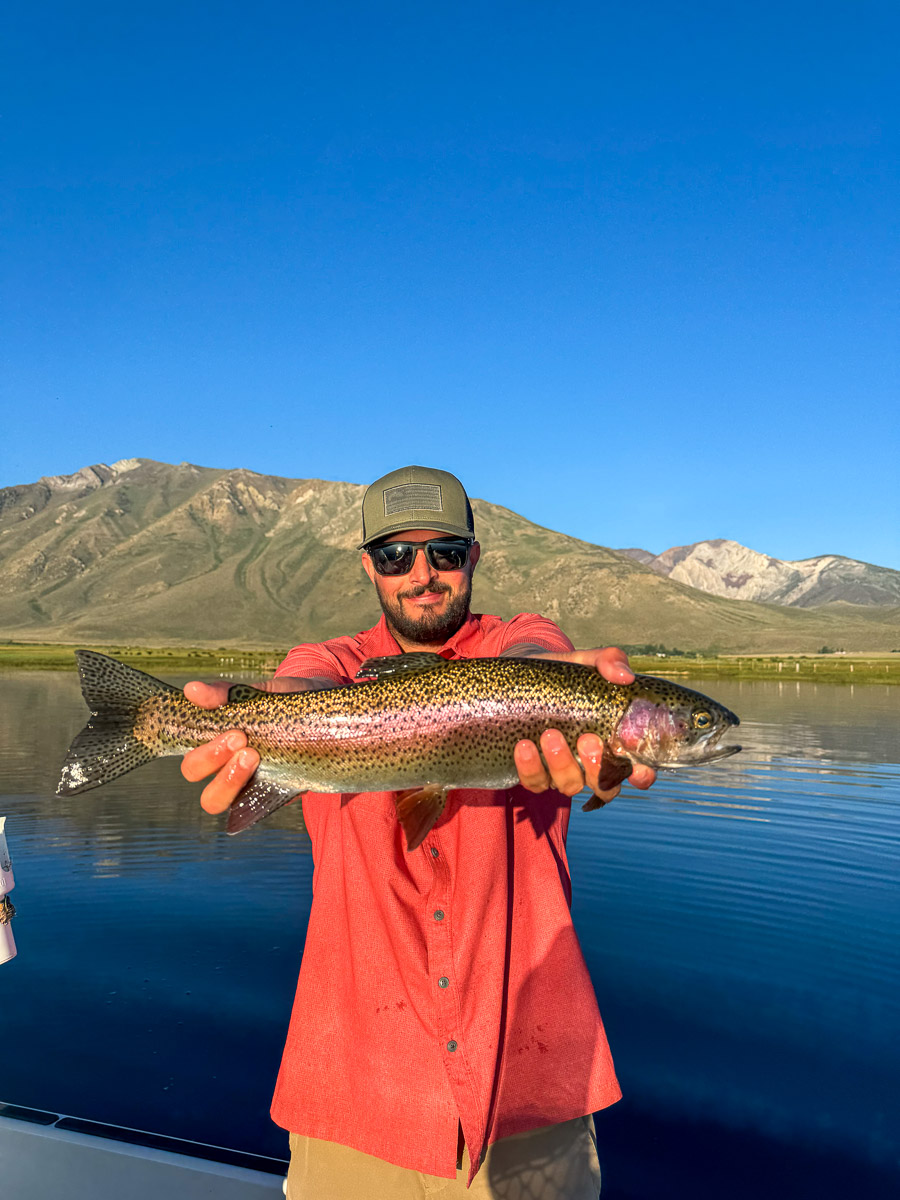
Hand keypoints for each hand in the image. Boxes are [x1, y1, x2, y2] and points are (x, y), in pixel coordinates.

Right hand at [180, 677, 313, 813]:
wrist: (334, 717)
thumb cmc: (290, 701)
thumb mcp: (264, 691)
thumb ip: (229, 692)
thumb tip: (192, 690)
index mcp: (218, 742)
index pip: (190, 754)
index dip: (200, 749)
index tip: (231, 729)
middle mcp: (225, 766)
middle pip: (195, 775)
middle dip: (211, 757)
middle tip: (241, 739)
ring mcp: (247, 784)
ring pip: (215, 800)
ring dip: (227, 780)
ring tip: (253, 756)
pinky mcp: (272, 796)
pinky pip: (252, 810)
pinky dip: (254, 802)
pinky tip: (274, 779)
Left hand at [513, 646, 655, 801]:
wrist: (523, 676)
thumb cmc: (565, 675)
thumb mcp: (586, 662)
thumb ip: (609, 661)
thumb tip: (625, 676)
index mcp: (612, 742)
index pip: (637, 770)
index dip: (642, 776)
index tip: (638, 769)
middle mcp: (590, 764)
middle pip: (604, 786)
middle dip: (596, 768)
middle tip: (587, 739)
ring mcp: (562, 771)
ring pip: (569, 785)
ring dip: (561, 764)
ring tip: (549, 734)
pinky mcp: (534, 773)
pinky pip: (535, 782)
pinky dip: (530, 768)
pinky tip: (523, 746)